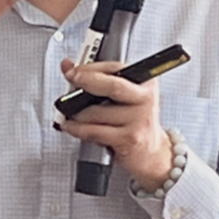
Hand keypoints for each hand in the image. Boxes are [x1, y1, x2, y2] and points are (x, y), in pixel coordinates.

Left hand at [56, 58, 173, 190]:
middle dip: (86, 81)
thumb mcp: (121, 97)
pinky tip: (71, 126)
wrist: (150, 152)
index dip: (90, 68)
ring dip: (77, 113)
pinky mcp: (129, 139)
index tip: (73, 69)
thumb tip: (68, 65)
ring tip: (70, 112)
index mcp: (145, 83)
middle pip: (113, 86)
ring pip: (97, 112)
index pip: (116, 69)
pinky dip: (77, 129)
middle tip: (71, 80)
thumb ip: (96, 79)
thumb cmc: (133, 121)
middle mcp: (145, 100)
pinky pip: (94, 131)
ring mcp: (138, 120)